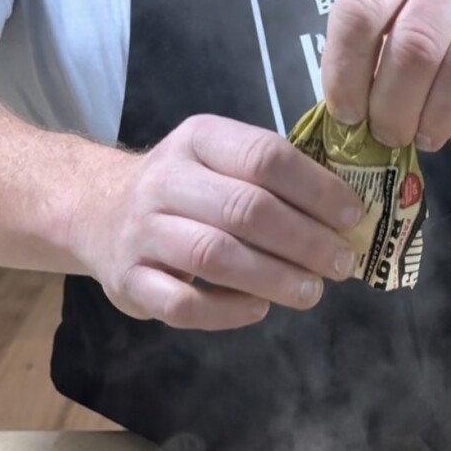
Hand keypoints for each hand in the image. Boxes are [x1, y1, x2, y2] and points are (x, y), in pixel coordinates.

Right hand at [73, 115, 365, 331]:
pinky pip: (183, 304)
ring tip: (312, 292)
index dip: (317, 190)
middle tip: (341, 263)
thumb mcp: (219, 160)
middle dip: (305, 240)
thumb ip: (274, 178)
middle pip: (246, 210)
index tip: (353, 216)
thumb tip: (349, 216)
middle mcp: (165, 181)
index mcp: (199, 140)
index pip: (265, 157)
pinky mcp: (129, 281)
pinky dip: (228, 311)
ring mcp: (142, 232)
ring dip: (274, 277)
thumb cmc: (184, 190)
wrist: (97, 211)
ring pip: (215, 256)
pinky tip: (259, 308)